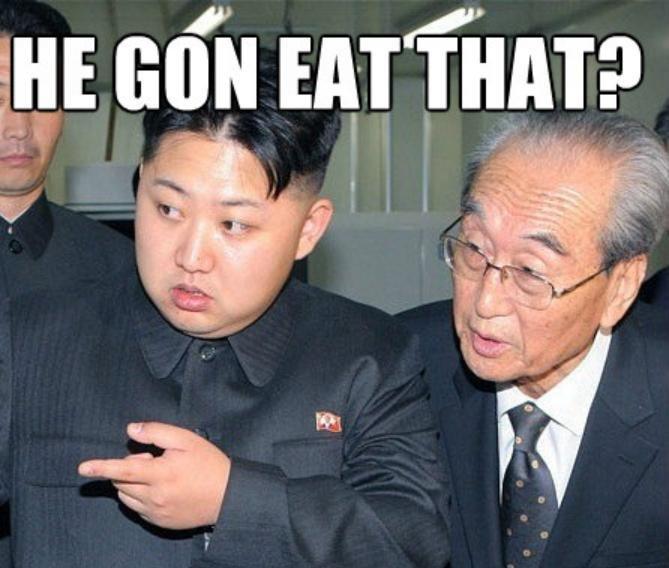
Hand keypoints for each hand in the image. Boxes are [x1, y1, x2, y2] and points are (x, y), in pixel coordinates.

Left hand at [78, 422, 230, 529]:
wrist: (228, 495)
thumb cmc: (208, 463)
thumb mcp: (187, 439)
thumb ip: (157, 432)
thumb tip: (131, 429)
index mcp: (160, 473)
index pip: (123, 469)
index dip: (101, 467)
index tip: (82, 468)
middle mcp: (154, 496)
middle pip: (122, 481)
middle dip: (128, 466)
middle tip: (152, 458)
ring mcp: (156, 512)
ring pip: (126, 496)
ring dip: (131, 483)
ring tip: (157, 474)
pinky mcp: (159, 522)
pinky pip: (137, 508)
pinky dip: (140, 496)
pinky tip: (161, 489)